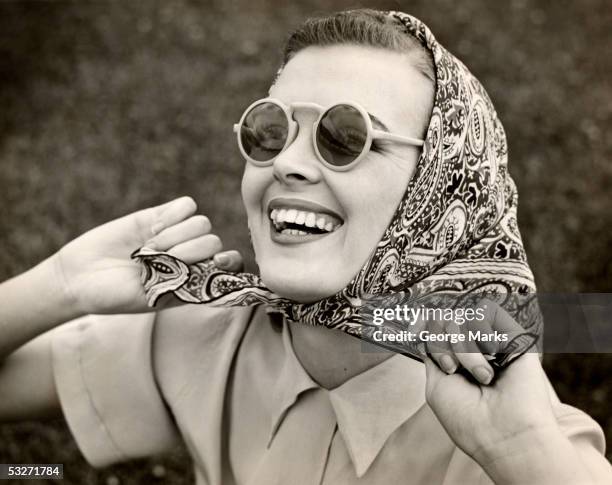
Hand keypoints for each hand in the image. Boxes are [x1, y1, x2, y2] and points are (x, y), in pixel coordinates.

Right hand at [53, 197, 242, 314]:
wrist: (79, 277)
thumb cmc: (116, 296)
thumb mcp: (154, 300)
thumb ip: (188, 284)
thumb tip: (219, 265)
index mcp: (194, 279)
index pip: (230, 266)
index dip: (228, 263)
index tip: (214, 265)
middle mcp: (190, 256)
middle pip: (213, 241)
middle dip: (188, 251)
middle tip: (158, 261)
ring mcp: (176, 234)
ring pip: (201, 223)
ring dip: (175, 236)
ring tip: (149, 248)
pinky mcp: (160, 215)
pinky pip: (186, 205)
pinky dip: (172, 215)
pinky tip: (151, 228)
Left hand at [423, 304, 555, 462]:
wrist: (505, 435)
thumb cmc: (469, 419)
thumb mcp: (436, 386)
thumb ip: (432, 355)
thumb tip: (426, 329)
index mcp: (456, 361)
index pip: (435, 330)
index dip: (428, 333)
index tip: (427, 347)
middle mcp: (475, 350)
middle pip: (446, 321)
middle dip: (442, 344)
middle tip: (453, 370)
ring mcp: (494, 342)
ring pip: (464, 319)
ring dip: (465, 349)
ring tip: (481, 376)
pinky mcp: (515, 336)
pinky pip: (490, 312)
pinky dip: (484, 334)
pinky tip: (493, 358)